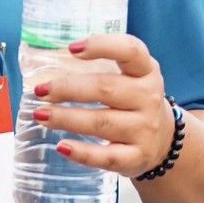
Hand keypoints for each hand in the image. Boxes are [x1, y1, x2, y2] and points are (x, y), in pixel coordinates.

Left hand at [28, 31, 174, 178]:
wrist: (163, 140)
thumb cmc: (134, 101)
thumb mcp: (130, 77)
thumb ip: (100, 67)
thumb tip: (48, 68)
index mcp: (146, 71)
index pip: (131, 51)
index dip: (102, 45)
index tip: (71, 49)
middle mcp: (149, 98)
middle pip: (105, 88)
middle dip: (68, 88)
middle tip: (40, 91)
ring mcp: (145, 129)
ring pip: (101, 122)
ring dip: (66, 118)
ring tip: (40, 114)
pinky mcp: (138, 157)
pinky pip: (107, 157)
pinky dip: (82, 153)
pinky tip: (62, 146)